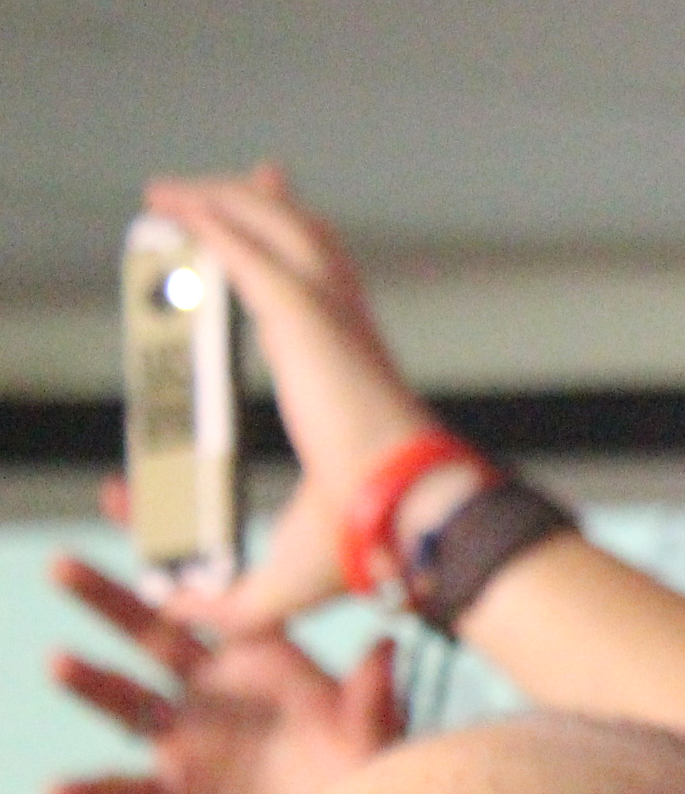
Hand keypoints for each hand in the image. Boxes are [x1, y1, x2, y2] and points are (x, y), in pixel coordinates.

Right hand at [46, 554, 400, 793]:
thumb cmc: (359, 790)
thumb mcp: (374, 743)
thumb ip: (373, 702)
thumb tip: (386, 648)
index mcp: (261, 668)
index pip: (216, 597)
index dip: (178, 554)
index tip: (136, 503)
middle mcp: (213, 701)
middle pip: (151, 638)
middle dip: (109, 600)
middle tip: (62, 564)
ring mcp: (186, 751)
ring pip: (126, 707)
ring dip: (92, 683)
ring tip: (59, 661)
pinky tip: (55, 792)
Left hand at [137, 164, 451, 636]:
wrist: (403, 520)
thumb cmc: (365, 543)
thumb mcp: (274, 573)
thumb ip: (222, 595)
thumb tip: (172, 604)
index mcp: (346, 375)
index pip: (315, 298)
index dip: (281, 266)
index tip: (248, 251)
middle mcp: (344, 334)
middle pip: (301, 245)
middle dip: (257, 206)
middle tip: (218, 190)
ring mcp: (328, 321)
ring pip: (276, 231)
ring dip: (223, 201)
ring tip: (173, 193)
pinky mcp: (302, 321)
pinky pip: (247, 253)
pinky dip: (211, 222)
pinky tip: (174, 208)